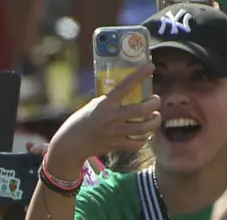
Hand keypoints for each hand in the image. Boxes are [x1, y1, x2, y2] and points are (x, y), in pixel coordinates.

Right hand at [45, 64, 160, 175]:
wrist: (70, 144)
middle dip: (154, 103)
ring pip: (144, 128)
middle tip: (155, 100)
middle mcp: (112, 117)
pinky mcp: (115, 145)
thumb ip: (108, 101)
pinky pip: (136, 144)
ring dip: (154, 122)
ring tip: (155, 117)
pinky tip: (144, 135)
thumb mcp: (92, 106)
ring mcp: (114, 133)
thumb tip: (124, 92)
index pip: (125, 85)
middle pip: (142, 109)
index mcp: (105, 104)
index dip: (140, 75)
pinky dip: (143, 140)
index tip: (151, 67)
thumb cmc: (80, 122)